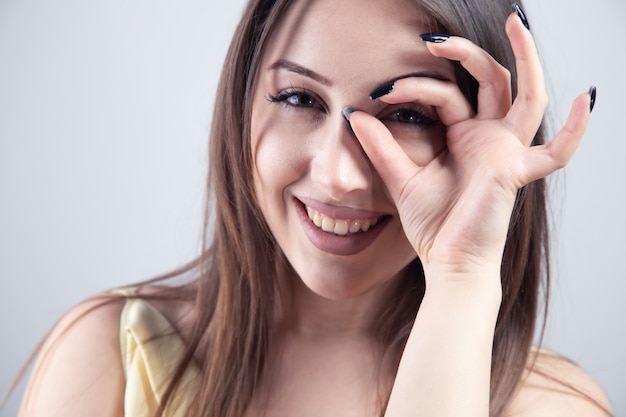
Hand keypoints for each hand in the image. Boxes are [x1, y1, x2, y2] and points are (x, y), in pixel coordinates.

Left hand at [346, 13, 592, 279]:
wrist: (447, 261)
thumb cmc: (431, 224)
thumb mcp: (400, 179)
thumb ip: (381, 147)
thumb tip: (355, 114)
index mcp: (462, 135)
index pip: (446, 93)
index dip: (415, 87)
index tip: (380, 93)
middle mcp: (488, 137)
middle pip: (487, 80)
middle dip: (464, 53)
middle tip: (433, 39)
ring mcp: (506, 151)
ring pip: (524, 95)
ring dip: (524, 59)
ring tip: (515, 23)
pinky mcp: (515, 170)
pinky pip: (555, 150)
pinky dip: (576, 129)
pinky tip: (588, 97)